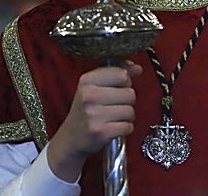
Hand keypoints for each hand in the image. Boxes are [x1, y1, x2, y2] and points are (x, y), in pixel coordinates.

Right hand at [47, 63, 142, 181]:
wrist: (71, 139)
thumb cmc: (86, 111)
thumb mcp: (95, 87)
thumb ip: (117, 74)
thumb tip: (137, 68)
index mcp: (87, 81)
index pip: (121, 74)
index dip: (125, 83)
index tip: (117, 88)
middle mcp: (89, 96)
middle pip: (130, 94)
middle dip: (127, 102)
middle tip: (114, 106)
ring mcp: (93, 114)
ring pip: (130, 111)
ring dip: (127, 117)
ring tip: (114, 118)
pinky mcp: (100, 132)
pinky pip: (127, 126)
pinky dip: (125, 129)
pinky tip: (114, 128)